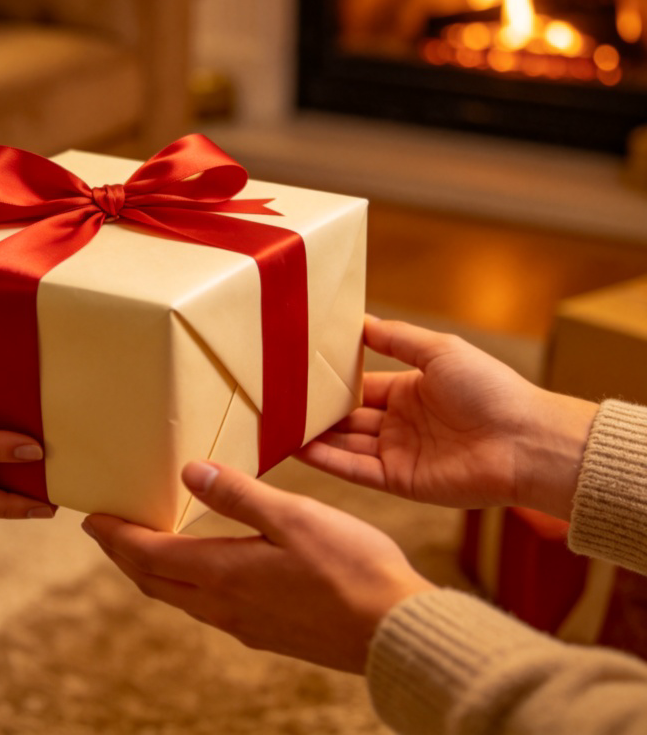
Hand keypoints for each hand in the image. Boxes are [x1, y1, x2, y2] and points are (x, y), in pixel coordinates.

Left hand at [83, 460, 433, 673]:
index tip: (92, 517)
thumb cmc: (352, 568)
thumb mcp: (294, 517)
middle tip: (104, 529)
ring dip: (151, 569)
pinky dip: (183, 581)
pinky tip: (200, 568)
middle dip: (123, 553)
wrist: (395, 633)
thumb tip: (188, 473)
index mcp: (225, 574)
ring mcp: (244, 624)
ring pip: (178, 596)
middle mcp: (225, 606)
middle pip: (154, 581)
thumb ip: (239, 494)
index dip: (116, 537)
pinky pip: (205, 606)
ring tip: (142, 543)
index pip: (149, 556)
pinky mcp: (266, 632)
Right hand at [298, 316, 596, 518]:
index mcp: (410, 391)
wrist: (526, 441)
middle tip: (273, 400)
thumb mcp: (439, 350)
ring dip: (312, 436)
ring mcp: (398, 454)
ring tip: (273, 425)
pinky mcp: (400, 481)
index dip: (330, 381)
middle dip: (314, 411)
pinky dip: (326, 460)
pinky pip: (354, 470)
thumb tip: (358, 318)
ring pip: (344, 443)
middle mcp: (400, 424)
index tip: (296, 370)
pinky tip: (297, 449)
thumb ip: (396, 338)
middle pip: (346, 417)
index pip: (359, 386)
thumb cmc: (490, 389)